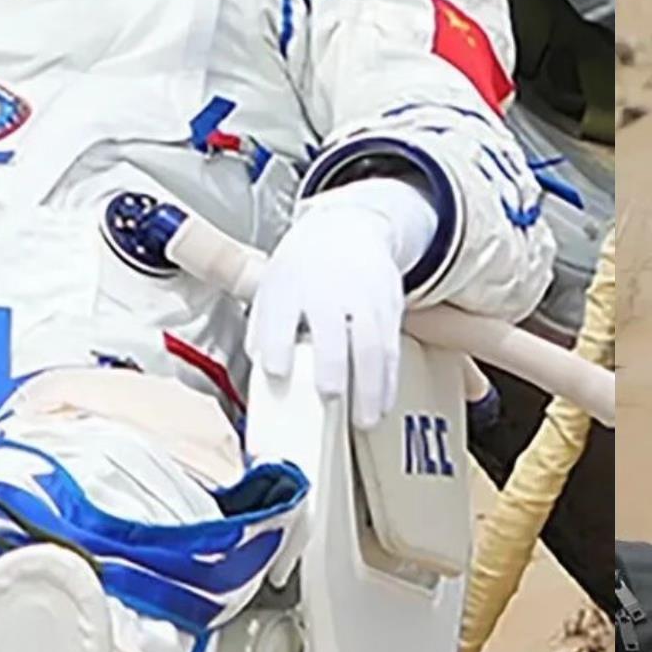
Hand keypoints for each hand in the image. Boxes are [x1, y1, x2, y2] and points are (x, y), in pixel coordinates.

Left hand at [247, 179, 437, 420]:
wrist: (347, 229)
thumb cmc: (302, 271)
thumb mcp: (272, 288)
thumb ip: (263, 332)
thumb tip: (261, 380)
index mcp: (289, 286)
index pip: (281, 314)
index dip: (278, 342)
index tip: (277, 371)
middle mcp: (327, 290)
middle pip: (333, 328)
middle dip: (333, 364)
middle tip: (330, 396)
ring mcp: (363, 297)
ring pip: (371, 343)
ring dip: (369, 386)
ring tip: (363, 421)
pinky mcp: (389, 306)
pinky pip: (391, 348)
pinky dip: (388, 381)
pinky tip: (381, 404)